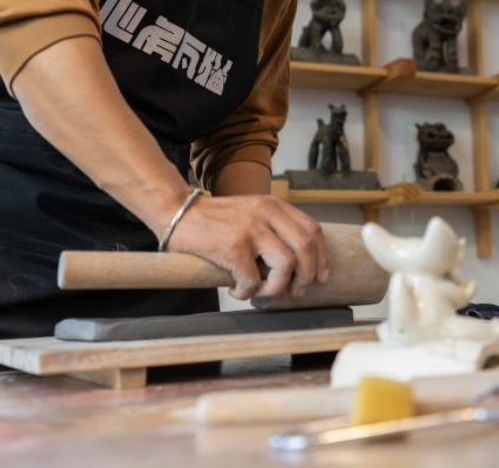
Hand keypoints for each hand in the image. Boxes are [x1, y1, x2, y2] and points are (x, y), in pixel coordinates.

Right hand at [164, 194, 328, 299]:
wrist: (177, 211)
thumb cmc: (214, 219)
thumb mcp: (251, 212)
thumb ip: (273, 227)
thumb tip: (296, 263)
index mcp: (274, 205)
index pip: (312, 229)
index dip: (322, 256)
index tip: (321, 276)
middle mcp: (267, 213)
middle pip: (305, 247)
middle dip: (306, 276)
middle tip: (296, 291)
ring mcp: (251, 228)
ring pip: (285, 265)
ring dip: (277, 287)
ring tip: (263, 293)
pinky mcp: (233, 246)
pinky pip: (252, 279)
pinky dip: (247, 292)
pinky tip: (236, 291)